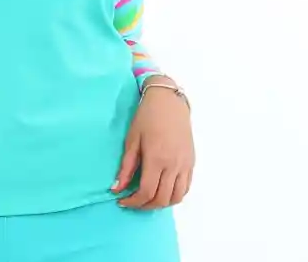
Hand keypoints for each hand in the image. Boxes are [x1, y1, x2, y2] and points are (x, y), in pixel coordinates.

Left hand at [111, 79, 194, 209]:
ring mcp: (185, 165)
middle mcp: (174, 165)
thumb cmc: (147, 117)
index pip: (146, 192)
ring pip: (176, 198)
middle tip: (133, 201)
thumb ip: (126, 167)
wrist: (168, 101)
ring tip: (147, 198)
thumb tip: (116, 188)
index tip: (122, 201)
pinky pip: (185, 188)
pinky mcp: (191, 162)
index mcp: (157, 158)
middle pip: (162, 199)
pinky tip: (162, 190)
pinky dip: (174, 195)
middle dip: (145, 206)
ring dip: (161, 203)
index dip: (133, 202)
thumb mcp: (132, 139)